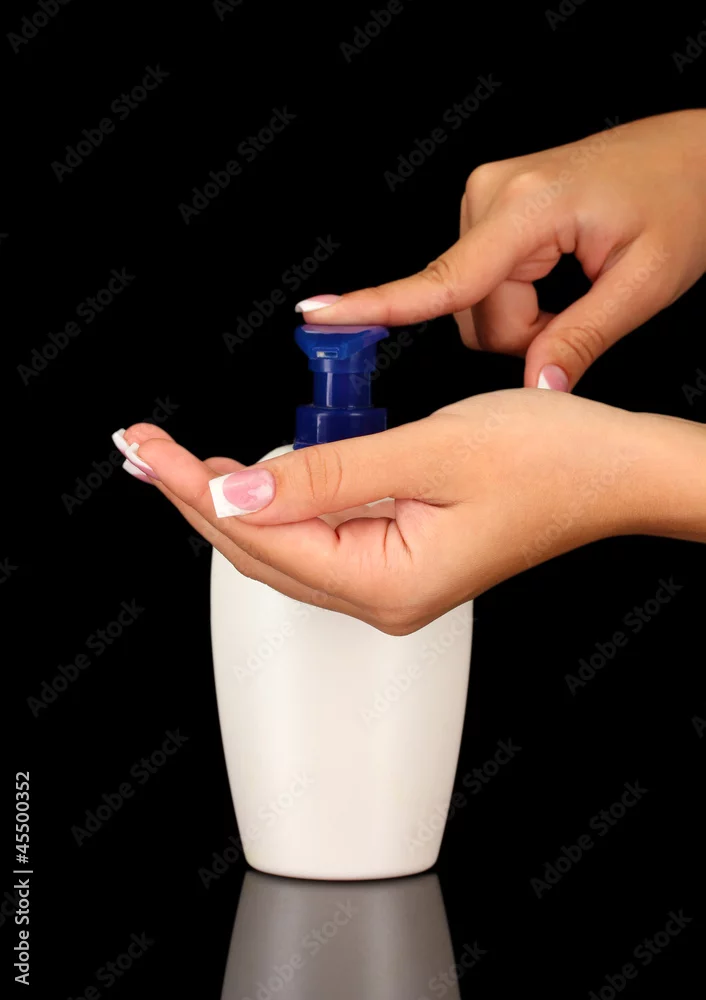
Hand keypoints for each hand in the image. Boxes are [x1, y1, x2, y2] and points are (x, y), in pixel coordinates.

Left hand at [120, 390, 704, 633]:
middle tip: (140, 447)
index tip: (149, 448)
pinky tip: (249, 477)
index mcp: (388, 582)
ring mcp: (392, 580)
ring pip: (284, 545)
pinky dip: (277, 501)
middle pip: (261, 551)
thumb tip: (235, 493)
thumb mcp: (427, 454)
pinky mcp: (401, 557)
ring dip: (227, 500)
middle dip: (194, 496)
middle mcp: (384, 596)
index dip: (195, 488)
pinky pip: (318, 535)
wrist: (616, 470)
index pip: (263, 536)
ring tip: (173, 460)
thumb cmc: (549, 460)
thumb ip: (327, 477)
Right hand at [294, 110, 705, 390]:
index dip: (378, 303)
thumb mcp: (646, 281)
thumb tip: (535, 388)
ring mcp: (485, 201)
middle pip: (467, 311)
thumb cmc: (682, 198)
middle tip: (577, 312)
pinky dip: (516, 298)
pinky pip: (480, 284)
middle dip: (519, 332)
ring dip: (519, 317)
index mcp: (528, 206)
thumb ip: (582, 339)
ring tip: (572, 288)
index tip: (317, 315)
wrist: (693, 153)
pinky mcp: (488, 212)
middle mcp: (491, 196)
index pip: (443, 277)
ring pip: (471, 304)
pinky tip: (555, 277)